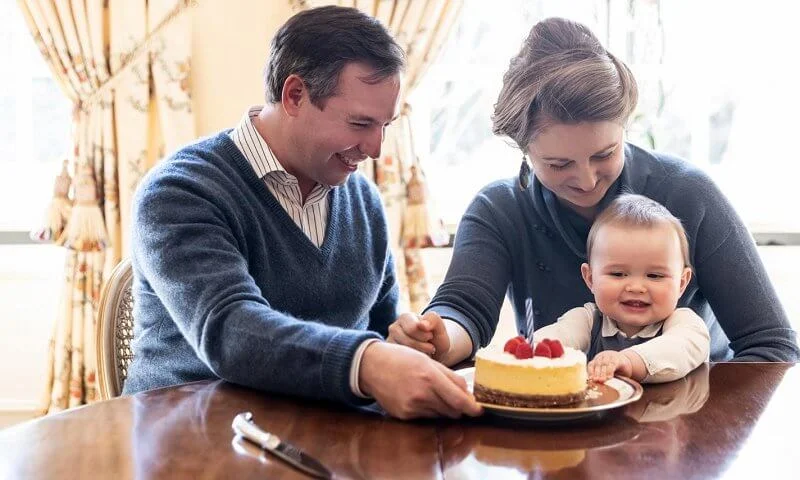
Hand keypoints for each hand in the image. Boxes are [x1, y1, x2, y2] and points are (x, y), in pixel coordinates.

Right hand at [358, 341, 482, 419]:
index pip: (459, 400)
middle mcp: (422, 394)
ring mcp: (412, 407)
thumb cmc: (401, 359)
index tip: (480, 410)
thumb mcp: (427, 360)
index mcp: (430, 377)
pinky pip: (425, 417)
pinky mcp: (404, 415)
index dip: (472, 408)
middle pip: (452, 411)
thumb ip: (450, 376)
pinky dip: (428, 410)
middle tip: (457, 399)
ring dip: (443, 408)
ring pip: (440, 415)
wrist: (371, 366)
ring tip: (433, 394)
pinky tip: (419, 397)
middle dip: (458, 407)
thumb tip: (468, 393)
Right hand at [387, 311, 450, 361]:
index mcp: (405, 317)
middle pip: (407, 341)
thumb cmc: (437, 339)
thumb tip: (421, 324)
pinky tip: (416, 360)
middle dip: (422, 347)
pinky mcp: (390, 357)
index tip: (431, 337)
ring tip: (424, 353)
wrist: (434, 354)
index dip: (425, 336)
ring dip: (417, 356)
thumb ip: (433, 321)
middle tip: (430, 348)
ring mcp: (390, 343)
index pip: (413, 328)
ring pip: (403, 353)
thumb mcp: (440, 328)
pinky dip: (411, 363)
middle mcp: (393, 328)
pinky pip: (400, 362)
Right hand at [588, 350, 632, 382]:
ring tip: (594, 380)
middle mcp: (608, 356)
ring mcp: (601, 357)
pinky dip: (590, 371)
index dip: (610, 370)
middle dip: (601, 372)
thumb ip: (623, 378)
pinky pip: (591, 364)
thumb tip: (623, 386)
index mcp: (618, 359)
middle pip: (603, 363)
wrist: (619, 359)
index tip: (608, 378)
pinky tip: (590, 377)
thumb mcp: (625, 372)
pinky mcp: (595, 360)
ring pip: (596, 363)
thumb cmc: (623, 369)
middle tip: (600, 380)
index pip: (613, 363)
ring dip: (595, 372)